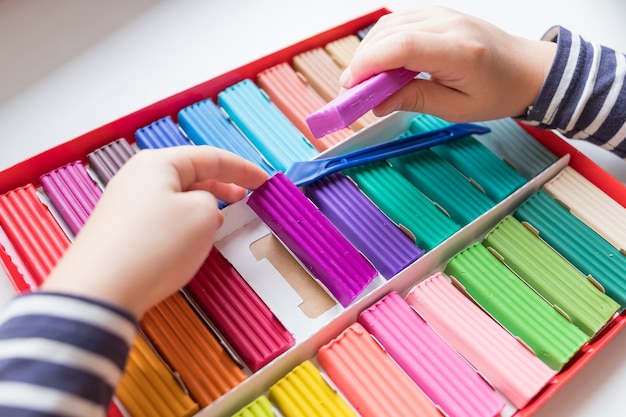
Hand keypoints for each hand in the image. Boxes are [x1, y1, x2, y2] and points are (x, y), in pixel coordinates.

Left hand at [42, 146, 268, 316]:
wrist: (101, 291)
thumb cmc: (150, 249)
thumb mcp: (202, 216)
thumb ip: (212, 201)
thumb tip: (202, 206)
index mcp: (157, 163)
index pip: (210, 157)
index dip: (242, 169)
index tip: (262, 179)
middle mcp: (137, 177)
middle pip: (190, 173)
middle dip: (221, 184)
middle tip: (244, 195)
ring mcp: (125, 203)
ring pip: (176, 196)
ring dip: (202, 205)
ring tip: (220, 218)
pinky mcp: (120, 228)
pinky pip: (161, 215)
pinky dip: (183, 221)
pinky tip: (191, 238)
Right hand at [340, 6, 556, 121]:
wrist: (528, 69)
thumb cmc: (499, 91)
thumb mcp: (458, 108)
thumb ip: (416, 101)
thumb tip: (377, 103)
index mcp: (459, 51)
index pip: (403, 46)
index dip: (369, 64)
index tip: (351, 87)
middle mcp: (450, 25)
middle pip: (390, 32)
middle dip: (363, 61)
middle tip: (353, 91)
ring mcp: (443, 14)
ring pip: (390, 24)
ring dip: (370, 52)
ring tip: (366, 81)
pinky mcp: (438, 14)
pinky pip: (400, 22)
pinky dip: (383, 42)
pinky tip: (383, 64)